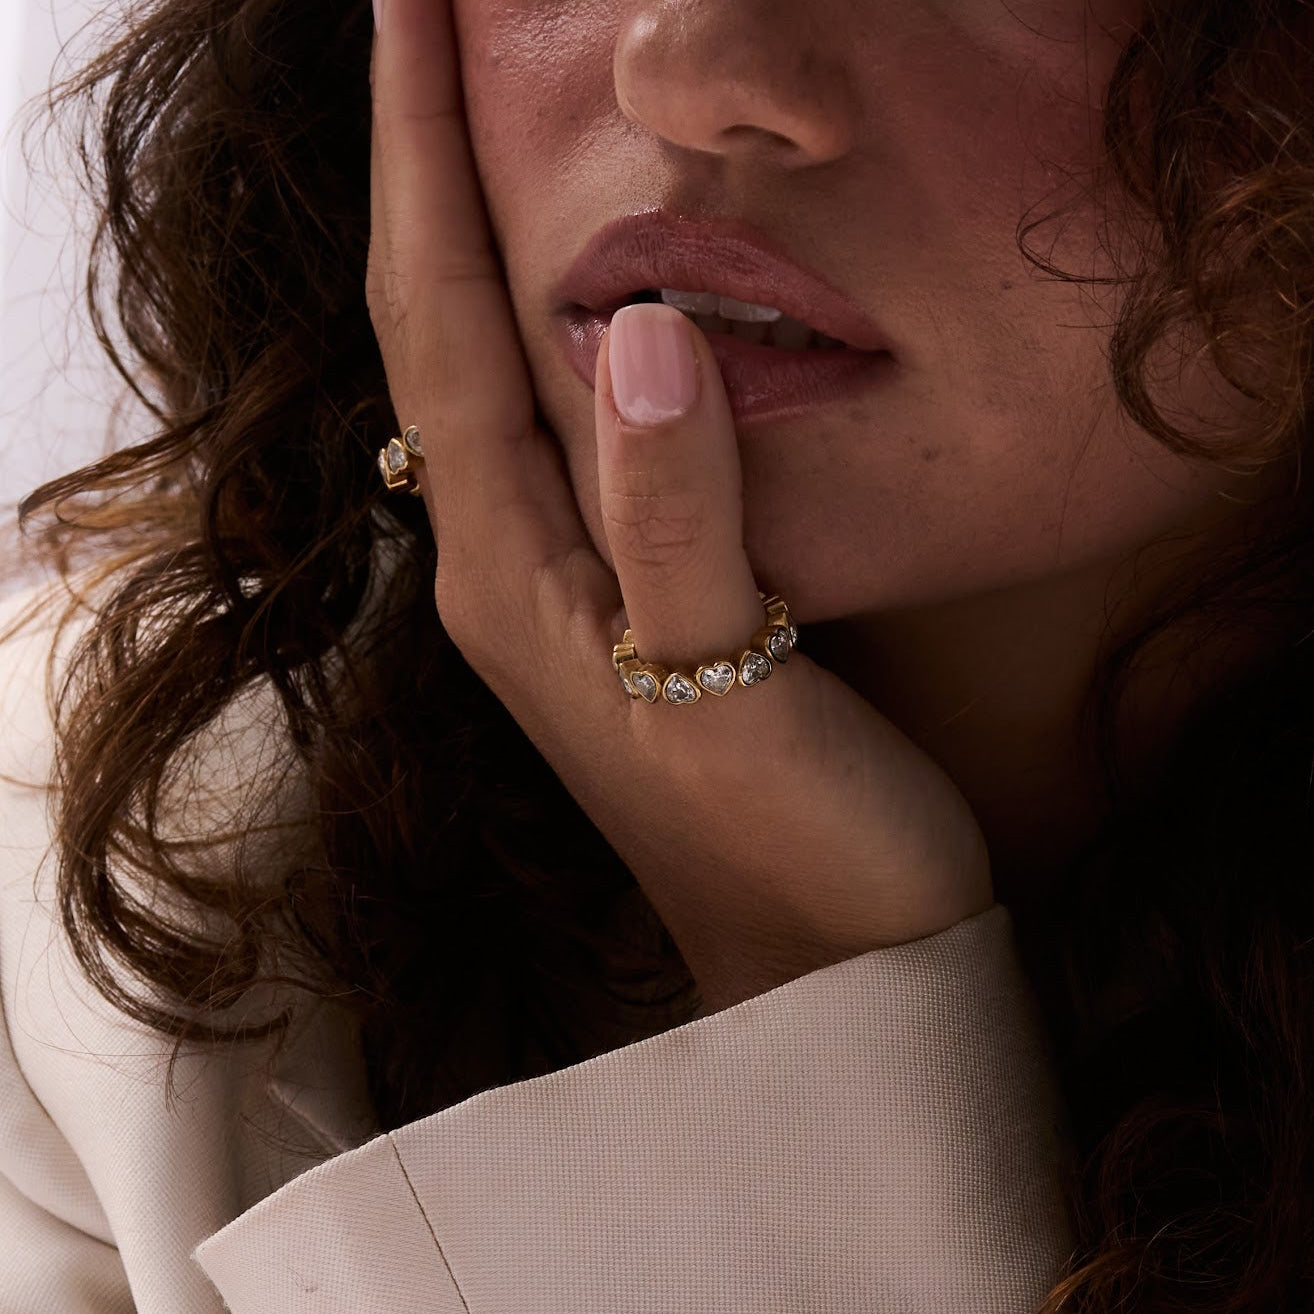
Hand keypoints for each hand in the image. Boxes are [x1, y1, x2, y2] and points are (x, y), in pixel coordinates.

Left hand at [366, 0, 993, 1012]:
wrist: (822, 970)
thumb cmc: (797, 852)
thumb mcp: (738, 692)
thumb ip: (681, 520)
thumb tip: (642, 322)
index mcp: (515, 574)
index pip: (439, 322)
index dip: (416, 158)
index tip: (406, 4)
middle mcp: (508, 570)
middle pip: (436, 330)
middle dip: (419, 168)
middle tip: (427, 28)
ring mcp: (557, 589)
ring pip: (487, 372)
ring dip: (469, 236)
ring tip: (473, 119)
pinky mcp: (615, 602)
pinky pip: (552, 426)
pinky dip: (544, 325)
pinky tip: (569, 285)